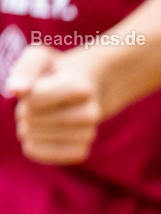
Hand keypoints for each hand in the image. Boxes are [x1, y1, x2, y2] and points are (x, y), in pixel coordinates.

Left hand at [7, 46, 105, 165]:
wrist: (86, 94)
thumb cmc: (57, 75)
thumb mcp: (41, 58)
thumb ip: (25, 69)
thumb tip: (16, 90)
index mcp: (81, 89)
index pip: (33, 99)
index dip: (26, 94)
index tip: (37, 88)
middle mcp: (90, 114)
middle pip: (32, 119)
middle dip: (25, 111)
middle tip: (37, 105)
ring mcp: (87, 135)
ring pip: (35, 138)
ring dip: (28, 128)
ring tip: (40, 118)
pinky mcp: (80, 152)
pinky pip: (42, 154)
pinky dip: (33, 145)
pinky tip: (40, 135)